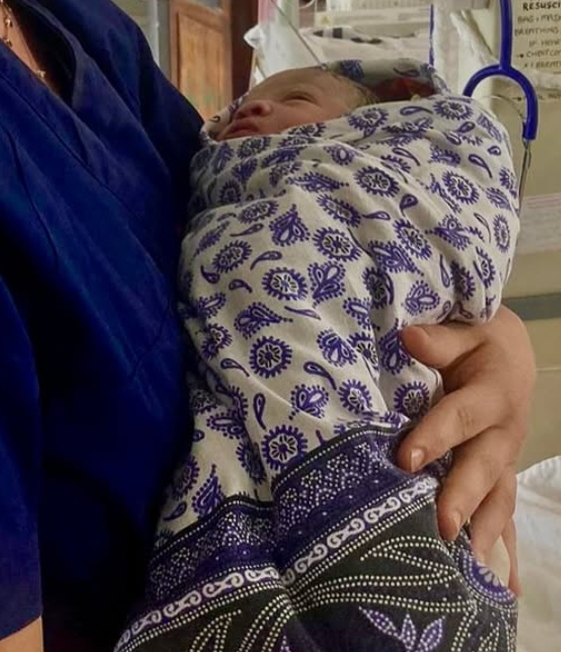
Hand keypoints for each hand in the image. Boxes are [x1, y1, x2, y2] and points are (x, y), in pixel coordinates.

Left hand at [397, 307, 534, 590]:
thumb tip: (409, 336)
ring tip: (469, 568)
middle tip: (441, 527)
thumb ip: (439, 340)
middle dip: (461, 498)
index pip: (459, 416)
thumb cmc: (477, 341)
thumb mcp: (464, 331)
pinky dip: (503, 550)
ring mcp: (503, 460)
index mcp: (492, 394)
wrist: (512, 356)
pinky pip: (502, 515)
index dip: (434, 437)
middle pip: (481, 468)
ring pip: (497, 499)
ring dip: (483, 532)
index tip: (405, 460)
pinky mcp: (500, 477)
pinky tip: (500, 587)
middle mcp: (502, 434)